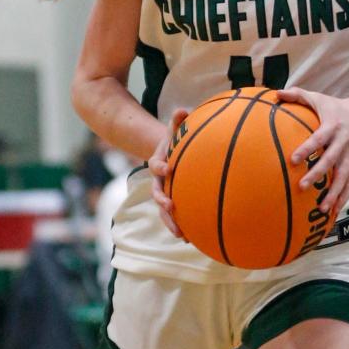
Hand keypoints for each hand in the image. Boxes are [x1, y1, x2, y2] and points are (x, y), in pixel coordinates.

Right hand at [148, 110, 187, 237]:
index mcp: (159, 162)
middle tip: (170, 207)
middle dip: (162, 202)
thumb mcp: (176, 129)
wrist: (171, 152)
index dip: (160, 166)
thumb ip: (178, 121)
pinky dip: (181, 226)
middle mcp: (159, 180)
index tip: (167, 168)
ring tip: (181, 235)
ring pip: (164, 210)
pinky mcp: (172, 201)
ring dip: (170, 221)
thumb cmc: (177, 140)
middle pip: (157, 193)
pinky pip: (175, 216)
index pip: (156, 165)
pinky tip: (193, 238)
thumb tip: (182, 110)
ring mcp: (164, 192)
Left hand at [277, 87, 348, 216]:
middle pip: (331, 160)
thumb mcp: (317, 97)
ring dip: (334, 192)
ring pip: (343, 175)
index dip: (307, 148)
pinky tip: (334, 210)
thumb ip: (297, 95)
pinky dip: (343, 196)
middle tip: (301, 186)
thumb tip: (276, 92)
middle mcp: (344, 141)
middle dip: (318, 174)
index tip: (294, 159)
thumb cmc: (333, 107)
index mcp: (332, 125)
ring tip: (322, 208)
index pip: (319, 138)